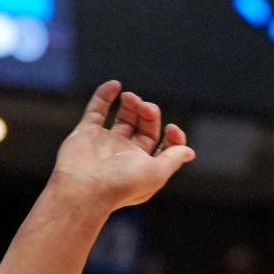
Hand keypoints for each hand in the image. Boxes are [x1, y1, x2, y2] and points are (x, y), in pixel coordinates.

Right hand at [49, 80, 195, 211]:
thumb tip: (189, 151)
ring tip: (130, 97)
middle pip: (144, 126)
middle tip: (146, 108)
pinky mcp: (86, 133)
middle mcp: (125, 155)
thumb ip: (173, 159)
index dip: (172, 135)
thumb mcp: (157, 173)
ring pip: (123, 117)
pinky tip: (115, 84)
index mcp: (144, 166)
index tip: (171, 129)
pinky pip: (96, 110)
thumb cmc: (122, 185)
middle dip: (149, 113)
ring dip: (131, 103)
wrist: (84, 189)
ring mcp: (105, 143)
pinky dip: (104, 95)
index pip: (163, 144)